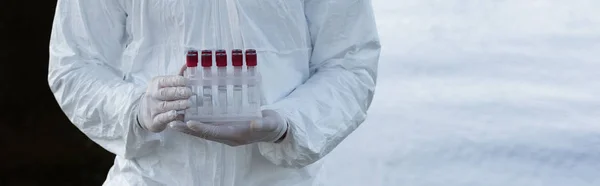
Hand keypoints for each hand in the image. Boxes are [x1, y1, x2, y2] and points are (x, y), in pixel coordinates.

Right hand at [138, 76, 192, 132]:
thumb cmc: (160, 96)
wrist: (143, 113)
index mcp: (156, 84)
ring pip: (165, 105)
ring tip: (188, 104)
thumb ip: (176, 77)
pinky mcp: (154, 121)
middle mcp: (153, 95)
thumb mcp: (165, 85)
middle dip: (179, 92)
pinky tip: (176, 114)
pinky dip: (169, 116)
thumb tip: (187, 64)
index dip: (177, 81)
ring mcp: (152, 108)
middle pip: (165, 93)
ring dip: (177, 104)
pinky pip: (161, 118)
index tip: (188, 82)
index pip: (166, 81)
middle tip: (190, 93)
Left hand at [170, 110, 288, 145]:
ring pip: (202, 130)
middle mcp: (227, 135)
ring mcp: (225, 131)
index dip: (202, 128)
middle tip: (170, 122)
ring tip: (172, 119)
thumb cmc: (272, 125)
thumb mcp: (269, 124)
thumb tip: (254, 123)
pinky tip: (186, 113)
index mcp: (236, 135)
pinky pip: (207, 125)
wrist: (274, 129)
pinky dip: (196, 121)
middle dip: (187, 129)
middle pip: (203, 133)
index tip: (189, 122)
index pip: (215, 132)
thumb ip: (262, 124)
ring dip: (187, 126)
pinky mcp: (224, 126)